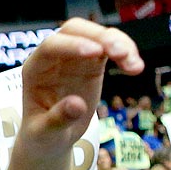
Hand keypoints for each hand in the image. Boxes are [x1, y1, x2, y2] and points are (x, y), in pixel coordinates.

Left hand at [20, 20, 143, 158]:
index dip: (73, 45)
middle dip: (99, 36)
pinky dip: (125, 52)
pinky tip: (135, 67)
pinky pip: (110, 48)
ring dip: (118, 43)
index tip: (96, 52)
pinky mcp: (92, 63)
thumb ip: (57, 119)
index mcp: (34, 69)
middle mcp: (54, 57)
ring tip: (134, 65)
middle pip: (75, 30)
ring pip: (97, 35)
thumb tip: (77, 105)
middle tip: (120, 53)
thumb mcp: (44, 133)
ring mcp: (74, 57)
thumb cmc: (41, 135)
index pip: (51, 46)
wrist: (51, 139)